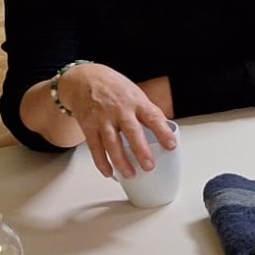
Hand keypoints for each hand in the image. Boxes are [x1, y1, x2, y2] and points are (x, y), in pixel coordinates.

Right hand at [55, 64, 175, 178]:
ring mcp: (103, 119)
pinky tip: (109, 172)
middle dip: (140, 150)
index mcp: (136, 102)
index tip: (171, 145)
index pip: (153, 117)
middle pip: (131, 132)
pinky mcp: (89, 127)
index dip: (163, 132)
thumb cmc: (114, 88)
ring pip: (111, 143)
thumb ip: (147, 112)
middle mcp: (120, 110)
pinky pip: (95, 148)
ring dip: (120, 161)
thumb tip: (164, 131)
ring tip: (130, 174)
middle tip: (149, 166)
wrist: (83, 79)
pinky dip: (101, 162)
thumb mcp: (136, 94)